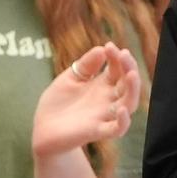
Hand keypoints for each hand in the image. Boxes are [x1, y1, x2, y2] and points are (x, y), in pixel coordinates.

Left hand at [34, 43, 140, 158]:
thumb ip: (85, 65)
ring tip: (132, 73)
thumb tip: (102, 49)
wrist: (42, 130)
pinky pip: (117, 129)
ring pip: (129, 104)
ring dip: (133, 89)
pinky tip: (122, 110)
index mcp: (103, 86)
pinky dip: (123, 121)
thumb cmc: (58, 104)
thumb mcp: (70, 78)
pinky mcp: (97, 131)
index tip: (109, 46)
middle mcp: (108, 100)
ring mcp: (105, 115)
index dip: (116, 57)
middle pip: (127, 84)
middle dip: (129, 67)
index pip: (117, 69)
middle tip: (124, 54)